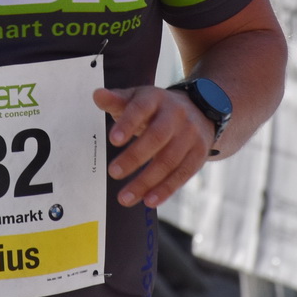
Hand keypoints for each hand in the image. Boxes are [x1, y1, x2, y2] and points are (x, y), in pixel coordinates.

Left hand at [93, 85, 214, 207]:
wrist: (199, 110)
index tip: (113, 139)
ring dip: (146, 181)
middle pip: (157, 136)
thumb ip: (116, 101)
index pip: (141, 108)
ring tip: (125, 197)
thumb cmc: (156, 108)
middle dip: (135, 156)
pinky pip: (183, 174)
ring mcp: (190, 134)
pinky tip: (149, 200)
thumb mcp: (137, 99)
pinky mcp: (199, 153)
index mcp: (156, 98)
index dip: (128, 123)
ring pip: (169, 160)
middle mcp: (176, 115)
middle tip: (113, 173)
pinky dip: (166, 189)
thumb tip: (97, 95)